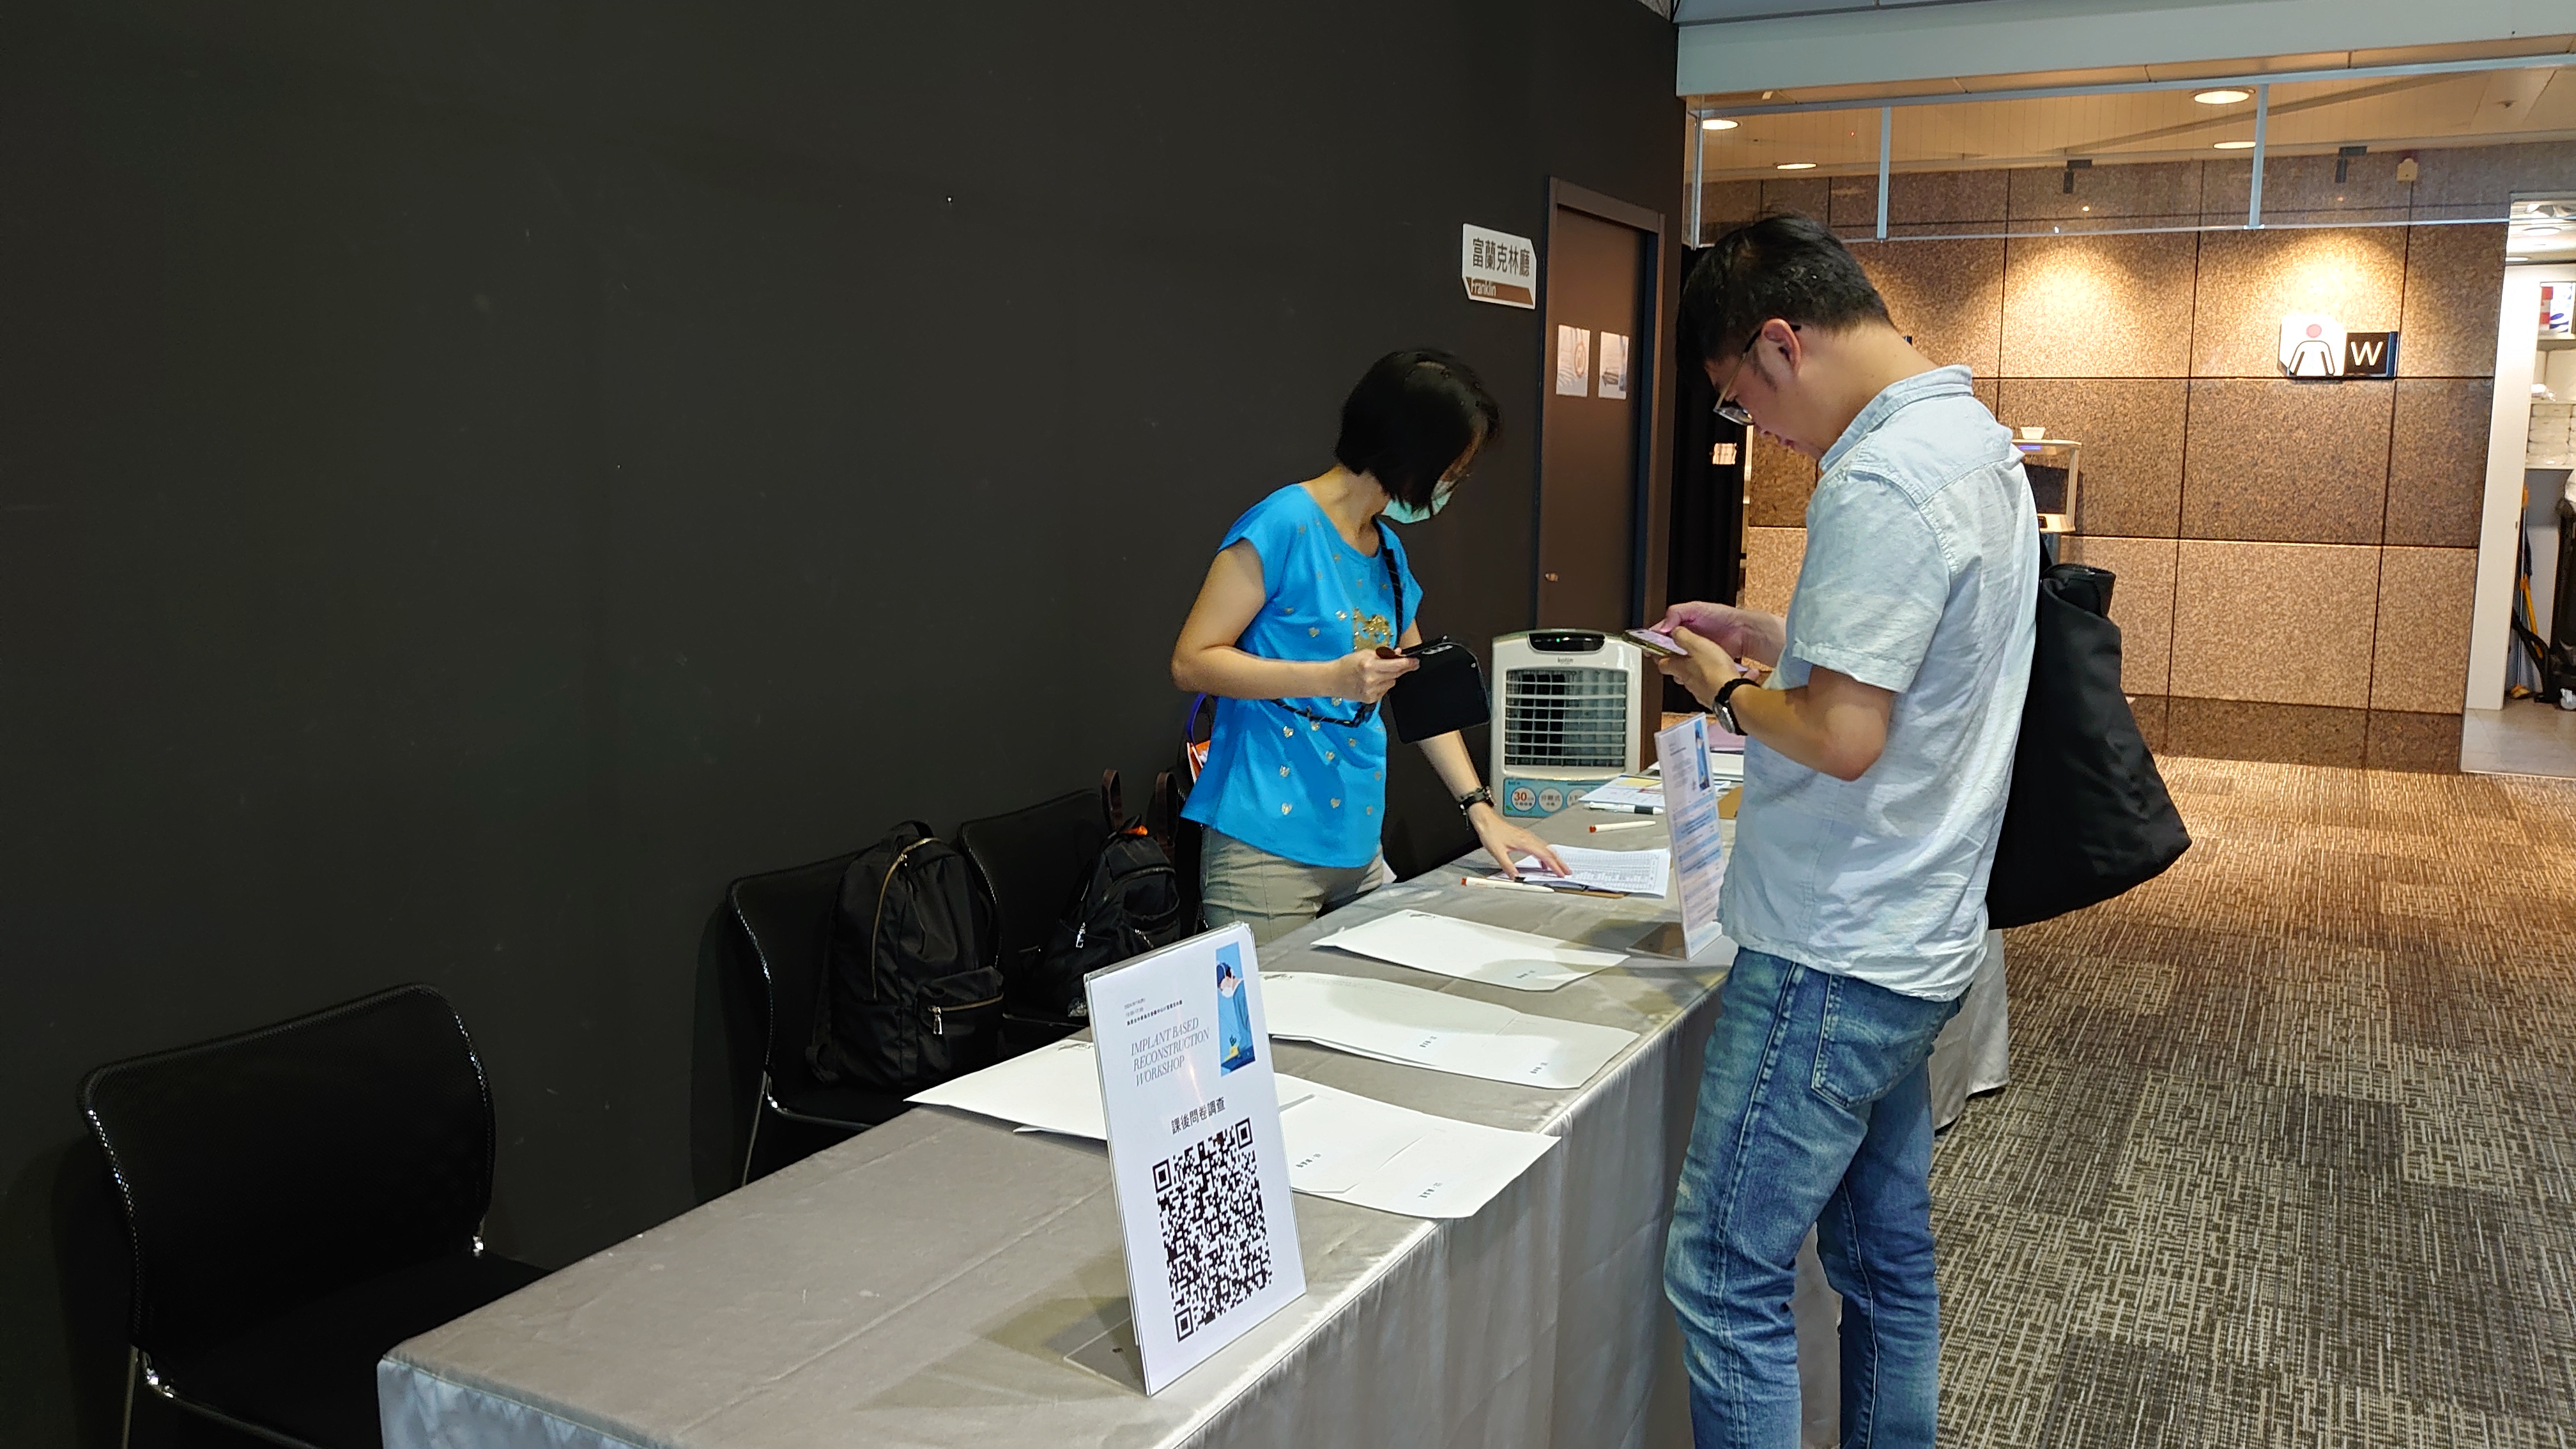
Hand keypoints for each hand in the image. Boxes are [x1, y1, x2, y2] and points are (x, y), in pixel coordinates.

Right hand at [1333, 647, 1417, 703]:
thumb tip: (1398, 653)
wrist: (1332, 680)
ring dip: (1390, 677)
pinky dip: (1383, 685)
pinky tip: (1373, 682)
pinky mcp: (1370, 699)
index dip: (1408, 663)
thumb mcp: (1364, 653)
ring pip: (1392, 683)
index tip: (1415, 661)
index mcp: (1369, 665)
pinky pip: (1384, 691)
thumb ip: (1383, 654)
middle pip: (1396, 675)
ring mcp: (1371, 691)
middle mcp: (1371, 679)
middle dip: (1403, 669)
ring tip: (1379, 673)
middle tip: (1409, 664)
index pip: (1395, 665)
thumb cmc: (1347, 664)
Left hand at [1468, 806, 1567, 879]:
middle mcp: (1529, 838)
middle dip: (1560, 862)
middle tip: (1567, 871)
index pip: (1544, 856)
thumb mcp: (1497, 852)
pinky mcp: (1524, 837)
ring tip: (1559, 867)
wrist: (1486, 820)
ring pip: (1546, 848)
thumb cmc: (1491, 832)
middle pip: (1549, 851)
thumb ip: (1507, 865)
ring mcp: (1527, 837)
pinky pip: (1540, 846)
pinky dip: (1545, 854)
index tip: (1561, 873)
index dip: (1554, 866)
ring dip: (1554, 858)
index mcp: (1525, 842)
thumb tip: (1515, 876)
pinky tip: (1543, 861)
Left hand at [1654, 625, 1742, 709]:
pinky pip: (1705, 687)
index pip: (1662, 662)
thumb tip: (1674, 632)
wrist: (1731, 694)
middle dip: (1676, 663)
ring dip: (1692, 671)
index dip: (1660, 655)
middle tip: (1681, 653)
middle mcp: (1686, 681)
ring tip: (1700, 662)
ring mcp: (1698, 691)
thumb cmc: (1714, 670)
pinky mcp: (1711, 696)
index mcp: (1679, 667)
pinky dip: (1707, 680)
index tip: (1660, 649)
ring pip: (1689, 679)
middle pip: (1674, 672)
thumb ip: (1682, 637)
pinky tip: (1715, 674)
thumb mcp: (1697, 645)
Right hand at [1655, 600, 1783, 666]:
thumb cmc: (1723, 617)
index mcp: (1680, 623)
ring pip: (1675, 660)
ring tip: (1671, 664)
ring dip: (1671, 663)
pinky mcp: (1701, 662)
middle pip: (1665, 648)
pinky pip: (1688, 668)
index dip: (1652, 639)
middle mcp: (1685, 638)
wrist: (1742, 632)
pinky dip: (1684, 670)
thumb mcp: (1696, 608)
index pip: (1660, 632)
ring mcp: (1693, 651)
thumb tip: (1662, 627)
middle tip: (1658, 657)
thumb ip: (1676, 614)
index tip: (1648, 645)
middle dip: (1660, 653)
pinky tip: (1684, 670)